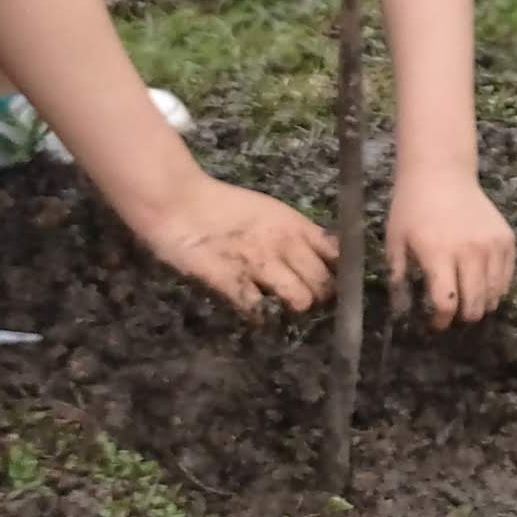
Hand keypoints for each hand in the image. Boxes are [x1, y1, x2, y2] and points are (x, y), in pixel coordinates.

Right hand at [128, 176, 337, 314]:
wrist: (177, 201)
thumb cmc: (223, 207)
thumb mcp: (272, 213)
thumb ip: (298, 235)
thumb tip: (327, 257)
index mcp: (297, 226)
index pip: (339, 256)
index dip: (339, 274)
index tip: (333, 283)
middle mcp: (285, 245)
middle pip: (324, 285)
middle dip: (317, 298)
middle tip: (301, 298)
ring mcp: (260, 264)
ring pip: (300, 299)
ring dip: (291, 307)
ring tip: (277, 305)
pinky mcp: (231, 281)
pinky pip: (257, 309)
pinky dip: (256, 315)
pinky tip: (249, 307)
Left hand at [389, 162, 516, 329]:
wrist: (441, 173)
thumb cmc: (412, 208)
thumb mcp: (395, 242)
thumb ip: (400, 278)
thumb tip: (401, 311)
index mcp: (438, 255)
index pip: (447, 303)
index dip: (441, 321)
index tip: (436, 324)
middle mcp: (469, 252)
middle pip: (474, 304)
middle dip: (463, 317)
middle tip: (454, 315)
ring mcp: (492, 245)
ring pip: (495, 294)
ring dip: (482, 305)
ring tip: (470, 303)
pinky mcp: (506, 239)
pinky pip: (507, 276)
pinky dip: (497, 288)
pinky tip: (484, 287)